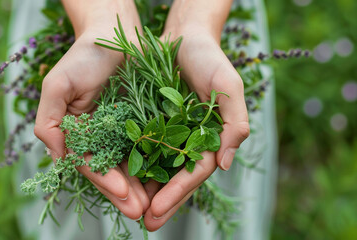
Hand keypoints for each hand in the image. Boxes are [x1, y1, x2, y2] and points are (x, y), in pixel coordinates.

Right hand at [34, 2, 148, 219]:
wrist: (116, 34)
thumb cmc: (84, 56)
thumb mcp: (58, 85)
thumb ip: (49, 122)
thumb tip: (56, 158)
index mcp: (77, 133)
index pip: (88, 163)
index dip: (104, 179)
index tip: (122, 192)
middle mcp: (98, 137)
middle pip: (111, 171)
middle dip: (125, 193)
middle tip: (140, 212)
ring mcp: (121, 132)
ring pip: (132, 165)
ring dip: (142, 186)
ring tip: (155, 206)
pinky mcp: (142, 124)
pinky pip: (149, 147)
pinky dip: (156, 164)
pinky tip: (167, 180)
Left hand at [143, 0, 249, 229]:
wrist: (184, 37)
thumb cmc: (210, 59)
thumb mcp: (227, 86)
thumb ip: (234, 123)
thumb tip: (227, 164)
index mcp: (210, 137)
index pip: (194, 172)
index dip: (177, 192)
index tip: (157, 209)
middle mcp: (190, 140)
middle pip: (176, 177)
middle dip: (162, 201)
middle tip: (145, 223)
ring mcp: (171, 133)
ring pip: (159, 168)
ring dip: (147, 190)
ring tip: (132, 212)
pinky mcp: (153, 122)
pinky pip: (144, 147)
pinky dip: (135, 165)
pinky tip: (123, 180)